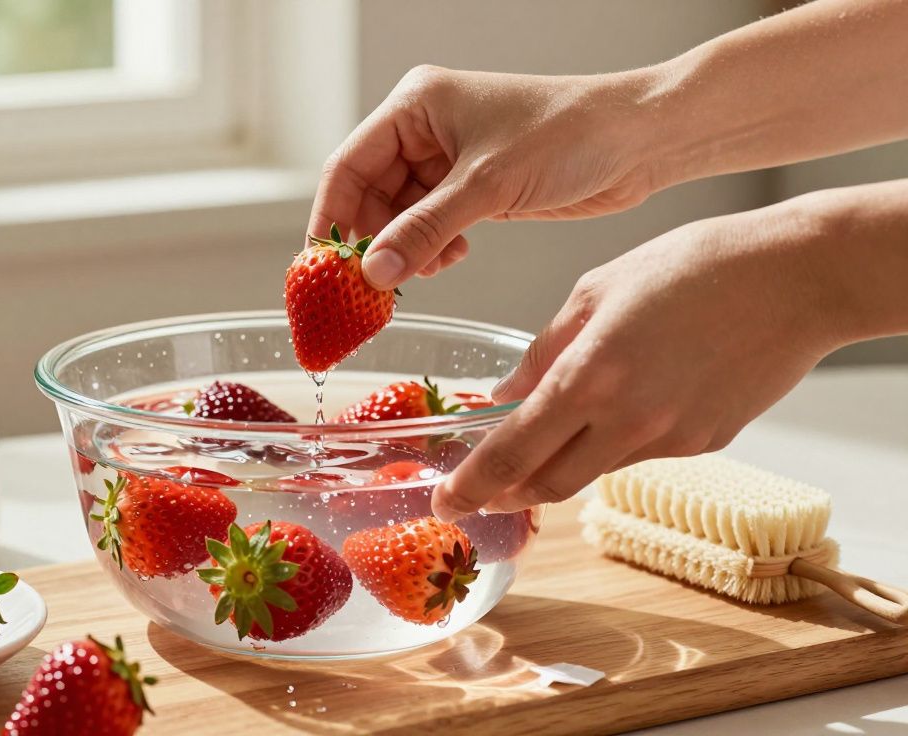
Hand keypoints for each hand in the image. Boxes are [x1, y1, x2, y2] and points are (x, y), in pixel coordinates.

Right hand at [307, 65, 659, 289]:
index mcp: (415, 105)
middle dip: (373, 241)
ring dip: (406, 249)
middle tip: (373, 287)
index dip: (332, 219)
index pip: (347, 166)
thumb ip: (424, 230)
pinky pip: (430, 224)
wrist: (639, 140)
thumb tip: (373, 272)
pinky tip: (452, 257)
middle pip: (368, 195)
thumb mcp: (487, 185)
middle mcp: (424, 128)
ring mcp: (448, 158)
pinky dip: (432, 248)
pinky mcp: (472, 186)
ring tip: (426, 270)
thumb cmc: (569, 135)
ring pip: (399, 215)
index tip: (323, 268)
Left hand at [430, 202, 845, 518]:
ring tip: (541, 442)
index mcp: (589, 376)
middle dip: (505, 495)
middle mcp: (628, 421)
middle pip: (548, 485)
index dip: (472, 486)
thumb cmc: (693, 266)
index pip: (512, 454)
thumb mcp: (596, 292)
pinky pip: (640, 455)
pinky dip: (611, 444)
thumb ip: (542, 353)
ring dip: (557, 467)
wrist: (796, 278)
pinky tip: (620, 409)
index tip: (446, 501)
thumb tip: (502, 397)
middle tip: (477, 493)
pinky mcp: (705, 444)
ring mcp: (671, 439)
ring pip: (594, 472)